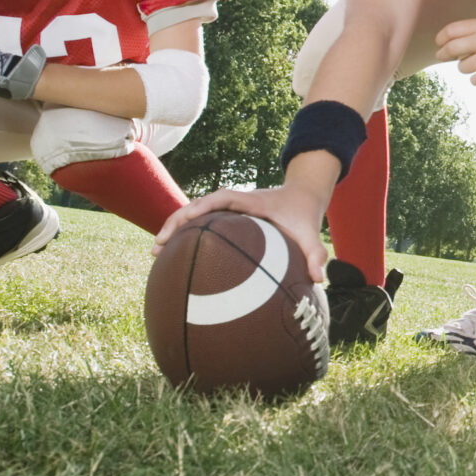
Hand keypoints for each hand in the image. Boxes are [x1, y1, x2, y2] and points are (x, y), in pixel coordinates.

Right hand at [165, 182, 328, 281]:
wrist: (302, 197)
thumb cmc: (303, 215)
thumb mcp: (311, 233)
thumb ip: (317, 254)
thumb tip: (319, 278)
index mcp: (247, 201)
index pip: (217, 199)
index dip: (198, 210)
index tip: (182, 223)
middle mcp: (232, 202)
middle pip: (195, 207)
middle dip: (174, 223)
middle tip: (157, 247)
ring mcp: (226, 210)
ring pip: (193, 216)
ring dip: (174, 230)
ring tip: (156, 254)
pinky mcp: (225, 219)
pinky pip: (201, 225)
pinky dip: (186, 238)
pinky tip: (175, 260)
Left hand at [435, 18, 475, 85]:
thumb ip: (471, 34)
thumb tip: (445, 46)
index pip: (452, 30)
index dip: (442, 38)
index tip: (439, 43)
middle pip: (453, 48)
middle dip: (444, 54)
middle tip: (442, 57)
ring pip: (462, 67)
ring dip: (466, 68)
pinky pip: (475, 80)